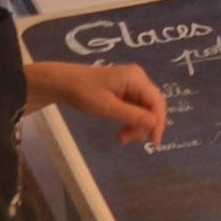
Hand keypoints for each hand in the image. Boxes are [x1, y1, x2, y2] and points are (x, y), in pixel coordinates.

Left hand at [53, 62, 167, 146]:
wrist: (63, 82)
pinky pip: (136, 108)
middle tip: (128, 140)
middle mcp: (138, 78)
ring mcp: (132, 84)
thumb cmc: (83, 92)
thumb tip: (155, 124)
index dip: (158, 123)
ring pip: (144, 109)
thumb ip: (132, 115)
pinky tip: (122, 130)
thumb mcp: (107, 107)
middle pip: (152, 106)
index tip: (153, 142)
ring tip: (122, 138)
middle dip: (144, 126)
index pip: (157, 102)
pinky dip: (130, 120)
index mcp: (136, 78)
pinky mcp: (125, 90)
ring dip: (136, 125)